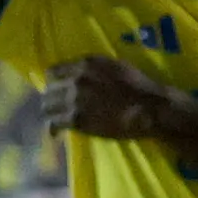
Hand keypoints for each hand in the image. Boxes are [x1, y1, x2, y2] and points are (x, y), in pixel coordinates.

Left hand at [41, 56, 179, 143]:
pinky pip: (55, 123)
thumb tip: (77, 71)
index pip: (53, 72)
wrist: (149, 108)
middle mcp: (75, 80)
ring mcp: (74, 100)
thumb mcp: (115, 66)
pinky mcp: (77, 119)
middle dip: (52, 99)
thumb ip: (93, 67)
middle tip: (57, 107)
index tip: (57, 89)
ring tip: (56, 119)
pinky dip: (54, 128)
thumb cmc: (138, 86)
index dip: (54, 82)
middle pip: (49, 91)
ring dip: (52, 113)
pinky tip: (56, 132)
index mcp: (85, 65)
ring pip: (48, 107)